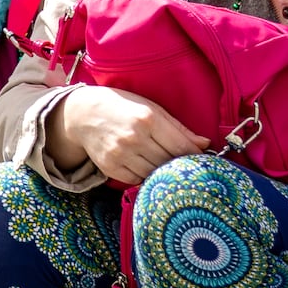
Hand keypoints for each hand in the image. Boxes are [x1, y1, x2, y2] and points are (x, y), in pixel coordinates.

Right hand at [50, 85, 209, 183]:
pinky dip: (145, 176)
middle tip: (186, 165)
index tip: (202, 159)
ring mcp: (120, 154)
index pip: (180, 146)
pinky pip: (136, 180)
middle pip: (168, 162)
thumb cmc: (123, 106)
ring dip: (162, 172)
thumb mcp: (151, 108)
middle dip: (180, 164)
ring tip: (165, 165)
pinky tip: (146, 166)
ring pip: (153, 174)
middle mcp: (134, 138)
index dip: (194, 156)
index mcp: (148, 118)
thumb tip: (204, 144)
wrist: (83, 114)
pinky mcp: (110, 167)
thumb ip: (178, 127)